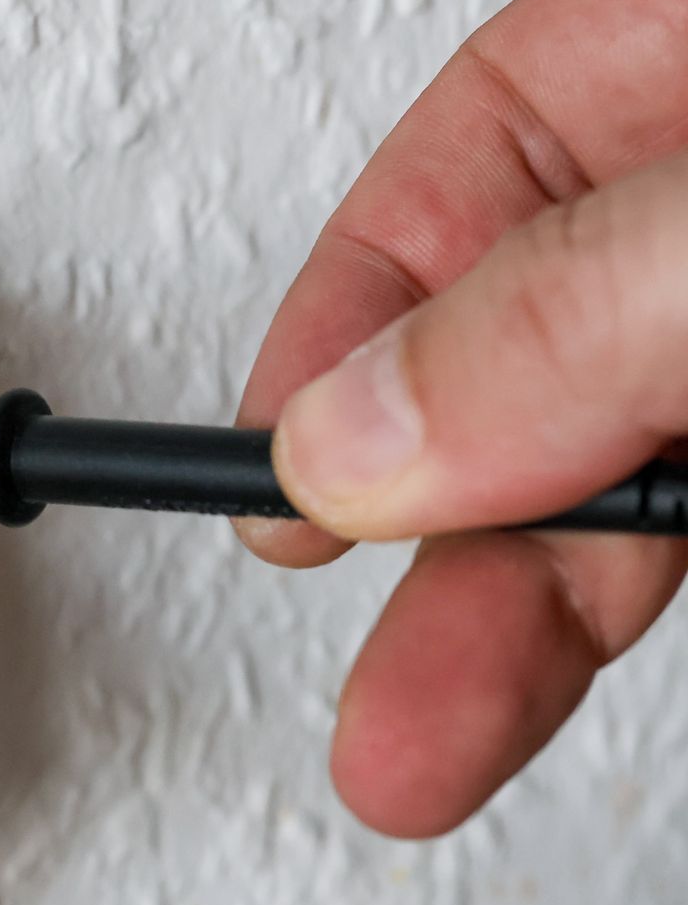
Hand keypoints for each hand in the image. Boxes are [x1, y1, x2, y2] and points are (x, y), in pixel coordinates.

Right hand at [235, 0, 687, 837]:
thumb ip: (574, 305)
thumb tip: (358, 440)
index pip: (462, 168)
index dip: (340, 339)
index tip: (268, 483)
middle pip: (534, 352)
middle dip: (434, 537)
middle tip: (369, 692)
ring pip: (633, 457)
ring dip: (527, 612)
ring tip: (433, 736)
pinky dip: (635, 593)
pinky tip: (565, 651)